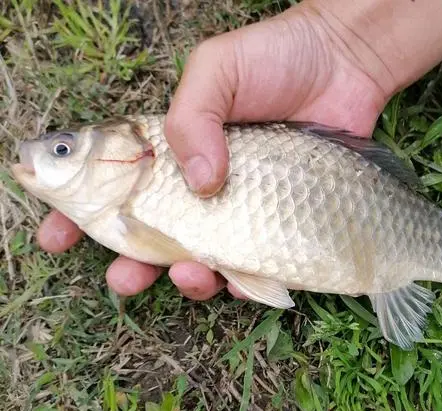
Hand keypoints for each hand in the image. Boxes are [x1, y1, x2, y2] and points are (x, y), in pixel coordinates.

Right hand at [37, 3, 390, 299]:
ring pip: (202, 260)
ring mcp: (242, 208)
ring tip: (187, 273)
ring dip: (186, 279)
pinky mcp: (282, 223)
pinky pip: (256, 265)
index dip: (82, 214)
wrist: (345, 66)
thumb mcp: (217, 70)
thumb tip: (198, 183)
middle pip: (155, 236)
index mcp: (172, 149)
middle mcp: (201, 186)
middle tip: (124, 277)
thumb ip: (192, 117)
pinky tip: (239, 278)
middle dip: (131, 265)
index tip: (57, 237)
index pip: (115, 185)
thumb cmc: (276, 59)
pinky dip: (243, 281)